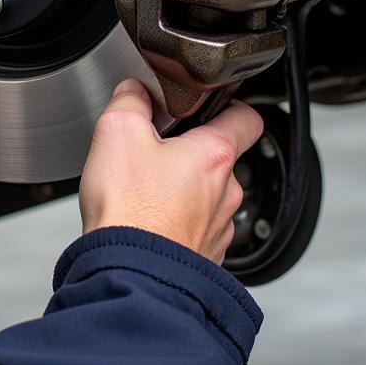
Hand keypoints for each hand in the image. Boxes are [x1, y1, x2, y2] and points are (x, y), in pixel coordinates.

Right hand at [79, 79, 263, 263]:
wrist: (129, 274)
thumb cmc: (129, 210)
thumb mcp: (118, 131)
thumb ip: (131, 99)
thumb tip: (135, 91)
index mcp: (214, 155)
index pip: (247, 117)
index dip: (230, 103)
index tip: (213, 104)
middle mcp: (226, 193)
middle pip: (219, 158)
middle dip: (191, 150)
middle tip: (156, 148)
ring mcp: (217, 228)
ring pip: (208, 196)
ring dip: (183, 188)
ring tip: (146, 188)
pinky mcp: (203, 256)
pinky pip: (195, 228)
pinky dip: (176, 220)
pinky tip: (147, 219)